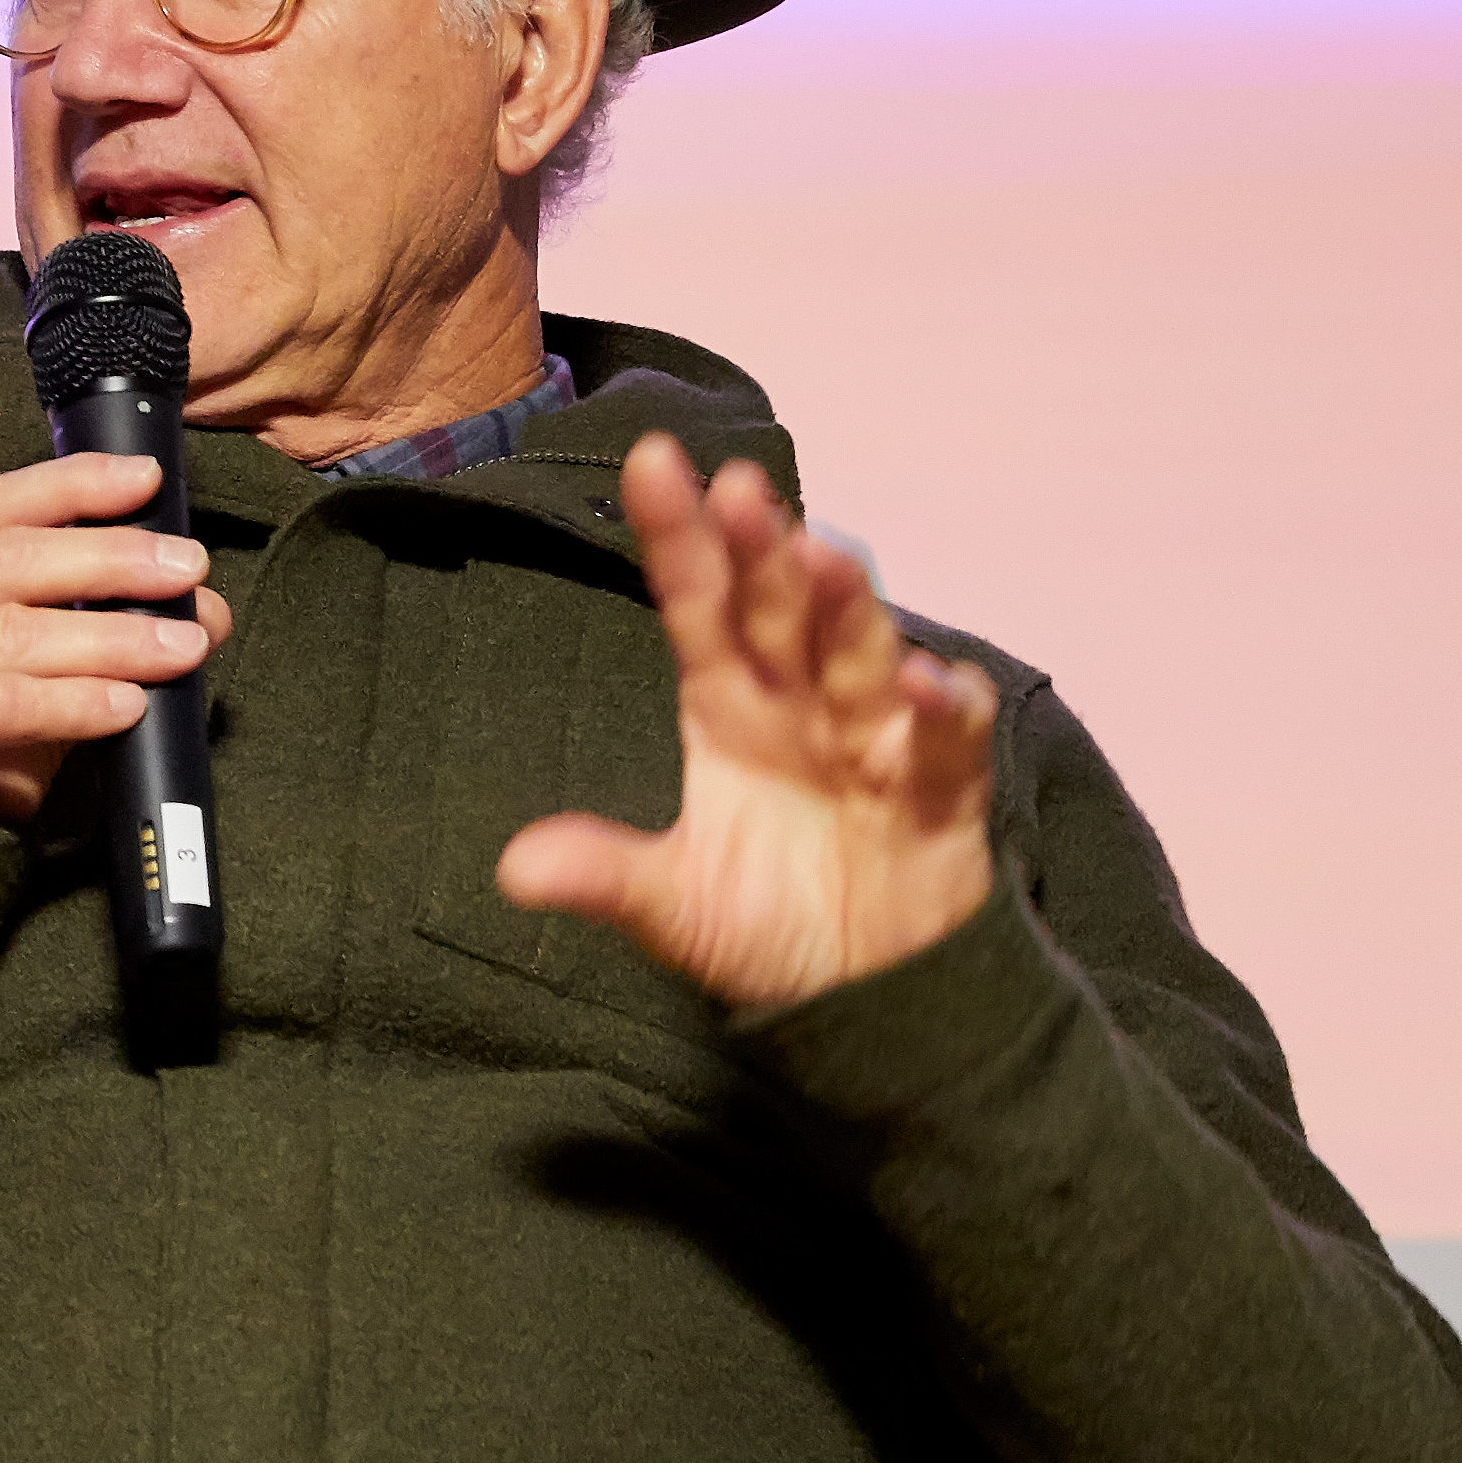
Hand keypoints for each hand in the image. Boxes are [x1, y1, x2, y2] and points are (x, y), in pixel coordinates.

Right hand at [0, 452, 237, 832]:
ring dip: (112, 636)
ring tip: (182, 646)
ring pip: (11, 630)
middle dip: (111, 558)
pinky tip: (127, 704)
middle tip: (187, 569)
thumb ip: (92, 633)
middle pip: (5, 559)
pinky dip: (73, 701)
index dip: (71, 487)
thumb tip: (199, 603)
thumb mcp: (30, 684)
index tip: (147, 482)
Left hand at [493, 431, 998, 1010]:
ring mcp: (874, 735)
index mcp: (728, 709)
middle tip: (737, 489)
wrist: (863, 1000)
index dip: (678, 539)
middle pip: (779, 610)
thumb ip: (607, 877)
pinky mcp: (942, 785)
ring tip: (816, 554)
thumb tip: (513, 871)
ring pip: (859, 650)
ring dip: (843, 603)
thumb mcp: (674, 909)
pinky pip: (947, 733)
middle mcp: (799, 702)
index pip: (699, 608)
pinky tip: (914, 681)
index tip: (653, 462)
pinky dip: (940, 704)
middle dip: (761, 550)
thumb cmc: (767, 929)